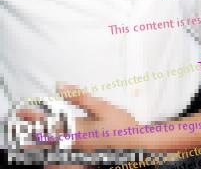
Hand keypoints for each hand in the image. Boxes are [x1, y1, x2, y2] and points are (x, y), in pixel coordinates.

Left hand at [17, 84, 139, 151]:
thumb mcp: (102, 107)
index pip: (49, 121)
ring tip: (28, 143)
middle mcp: (74, 143)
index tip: (23, 110)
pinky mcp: (85, 157)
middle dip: (31, 131)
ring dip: (40, 144)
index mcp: (76, 129)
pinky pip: (64, 158)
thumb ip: (80, 97)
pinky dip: (54, 155)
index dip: (34, 115)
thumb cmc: (122, 126)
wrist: (137, 146)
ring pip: (53, 150)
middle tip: (20, 126)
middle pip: (47, 138)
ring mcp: (79, 153)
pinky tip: (53, 153)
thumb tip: (61, 86)